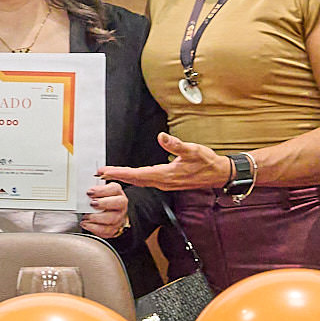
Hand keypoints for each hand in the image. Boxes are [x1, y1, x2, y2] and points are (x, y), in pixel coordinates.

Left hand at [80, 180, 130, 239]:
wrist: (107, 213)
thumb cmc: (101, 200)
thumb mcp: (98, 190)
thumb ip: (93, 187)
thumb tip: (86, 182)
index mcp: (116, 192)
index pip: (114, 189)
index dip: (102, 190)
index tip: (90, 192)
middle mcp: (121, 204)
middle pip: (118, 203)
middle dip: (103, 203)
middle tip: (91, 204)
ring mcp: (119, 217)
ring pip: (112, 218)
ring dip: (96, 218)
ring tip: (86, 216)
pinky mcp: (114, 228)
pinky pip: (106, 230)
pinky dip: (94, 228)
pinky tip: (86, 224)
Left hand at [98, 132, 232, 191]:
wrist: (218, 174)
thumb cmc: (207, 162)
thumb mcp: (193, 150)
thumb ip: (176, 144)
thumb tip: (162, 137)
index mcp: (166, 175)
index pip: (137, 174)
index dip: (120, 173)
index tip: (106, 172)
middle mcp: (163, 182)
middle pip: (135, 180)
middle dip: (117, 177)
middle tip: (100, 174)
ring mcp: (165, 183)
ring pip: (140, 181)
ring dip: (125, 178)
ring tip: (110, 174)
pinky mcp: (168, 182)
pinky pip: (146, 181)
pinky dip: (135, 178)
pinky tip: (130, 175)